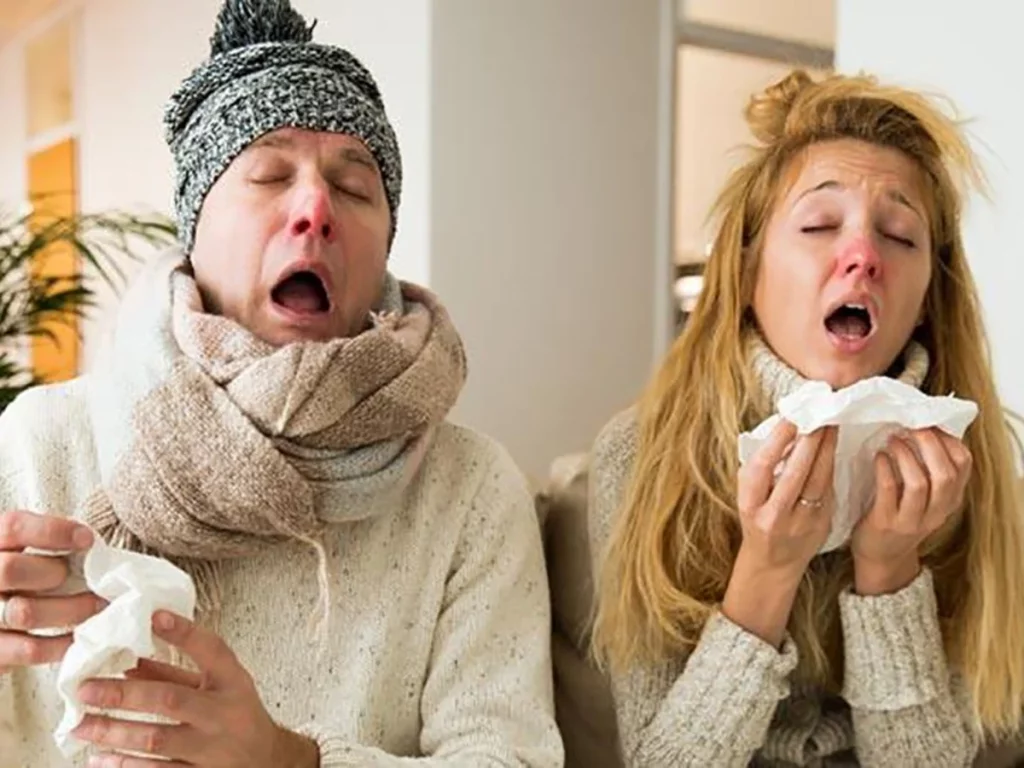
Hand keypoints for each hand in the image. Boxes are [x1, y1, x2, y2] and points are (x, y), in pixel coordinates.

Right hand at [0, 510, 103, 673]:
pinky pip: (29, 649)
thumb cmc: (22, 581)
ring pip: (24, 612)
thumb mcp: (22, 555)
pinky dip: (62, 643)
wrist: (1, 619)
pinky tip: (81, 635)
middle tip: (88, 579)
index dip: (52, 531)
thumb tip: (88, 546)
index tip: (87, 539)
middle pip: (10, 570)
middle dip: (54, 572)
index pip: (12, 528)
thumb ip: (43, 548)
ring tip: (98, 605)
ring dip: (70, 609)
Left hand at [74, 611, 318, 767]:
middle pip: (171, 700)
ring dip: (115, 732)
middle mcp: (224, 714)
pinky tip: (101, 758)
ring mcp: (213, 750)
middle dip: (125, 693)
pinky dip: (126, 766)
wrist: (267, 761)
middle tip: (86, 689)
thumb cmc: (238, 715)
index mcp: (232, 683)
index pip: (211, 651)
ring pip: (157, 740)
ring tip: (82, 725)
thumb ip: (175, 673)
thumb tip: (128, 662)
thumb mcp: (218, 686)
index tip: (154, 615)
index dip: (184, 633)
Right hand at [735, 420, 837, 576]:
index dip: (778, 441)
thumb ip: (762, 469)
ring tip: (831, 426)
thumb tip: (786, 434)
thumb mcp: (749, 496)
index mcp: (750, 505)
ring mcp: (801, 522)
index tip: (791, 417)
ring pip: (818, 480)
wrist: (773, 562)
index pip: (764, 467)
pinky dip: (830, 466)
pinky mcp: (822, 525)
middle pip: (796, 472)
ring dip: (826, 449)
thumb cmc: (757, 519)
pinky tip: (831, 449)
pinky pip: (828, 490)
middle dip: (810, 441)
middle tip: (819, 415)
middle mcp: (774, 516)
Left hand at [851, 427, 971, 594]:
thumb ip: (930, 472)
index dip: (949, 441)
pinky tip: (879, 457)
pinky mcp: (885, 523)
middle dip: (930, 444)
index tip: (931, 424)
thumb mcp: (926, 499)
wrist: (882, 558)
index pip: (964, 466)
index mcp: (948, 501)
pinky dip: (885, 469)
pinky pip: (889, 491)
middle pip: (945, 474)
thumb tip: (924, 429)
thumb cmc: (900, 518)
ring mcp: (911, 520)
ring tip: (893, 440)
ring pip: (919, 484)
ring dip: (906, 456)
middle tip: (912, 427)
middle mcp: (935, 512)